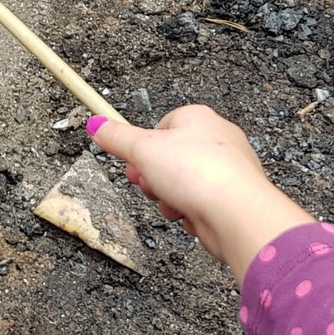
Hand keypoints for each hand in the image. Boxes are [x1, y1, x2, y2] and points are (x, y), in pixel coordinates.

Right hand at [88, 105, 314, 280]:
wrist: (237, 214)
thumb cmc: (199, 173)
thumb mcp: (142, 149)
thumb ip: (117, 137)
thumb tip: (96, 124)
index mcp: (197, 118)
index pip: (160, 127)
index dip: (142, 149)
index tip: (132, 163)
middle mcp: (216, 140)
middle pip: (168, 159)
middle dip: (155, 179)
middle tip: (152, 186)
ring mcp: (226, 170)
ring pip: (181, 185)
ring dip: (169, 200)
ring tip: (175, 204)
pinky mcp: (231, 198)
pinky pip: (198, 204)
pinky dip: (190, 213)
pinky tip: (193, 216)